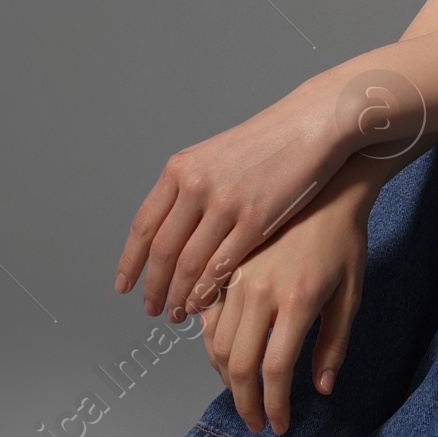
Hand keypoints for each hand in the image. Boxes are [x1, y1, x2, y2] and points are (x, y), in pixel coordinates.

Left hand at [115, 71, 352, 321]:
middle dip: (154, 286)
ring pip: (189, 262)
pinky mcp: (256, 218)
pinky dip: (208, 290)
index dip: (130, 262)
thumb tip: (170, 228)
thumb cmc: (269, 142)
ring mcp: (225, 202)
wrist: (312, 123)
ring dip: (180, 294)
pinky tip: (204, 303)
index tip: (124, 286)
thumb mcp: (216, 155)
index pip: (144, 225)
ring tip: (178, 313)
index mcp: (181, 169)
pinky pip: (222, 263)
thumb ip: (191, 187)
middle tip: (152, 308)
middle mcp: (196, 184)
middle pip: (162, 250)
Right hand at [197, 162, 376, 435]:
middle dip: (245, 402)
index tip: (279, 425)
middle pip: (238, 364)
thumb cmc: (344, 241)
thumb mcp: (351, 293)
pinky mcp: (225, 265)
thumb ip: (334, 344)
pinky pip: (207, 315)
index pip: (273, 371)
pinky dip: (213, 344)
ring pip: (216, 343)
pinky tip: (228, 358)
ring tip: (244, 394)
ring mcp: (238, 276)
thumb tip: (319, 389)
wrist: (324, 188)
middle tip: (256, 422)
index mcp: (297, 299)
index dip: (274, 405)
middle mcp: (260, 289)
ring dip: (226, 377)